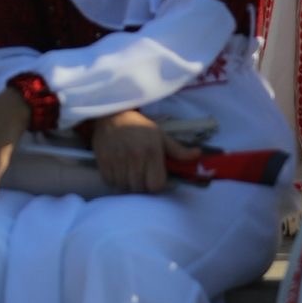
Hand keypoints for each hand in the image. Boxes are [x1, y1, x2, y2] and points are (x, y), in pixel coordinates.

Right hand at [86, 109, 200, 194]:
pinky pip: (111, 183)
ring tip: (130, 173)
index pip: (156, 184)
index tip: (154, 178)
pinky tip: (118, 171)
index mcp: (152, 151)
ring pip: (125, 187)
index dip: (156, 184)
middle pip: (140, 188)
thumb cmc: (139, 126)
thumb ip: (178, 150)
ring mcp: (117, 160)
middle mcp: (135, 157)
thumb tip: (198, 154)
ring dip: (129, 184)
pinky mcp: (103, 162)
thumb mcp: (160, 135)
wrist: (111, 114)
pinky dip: (115, 181)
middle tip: (141, 176)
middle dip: (142, 185)